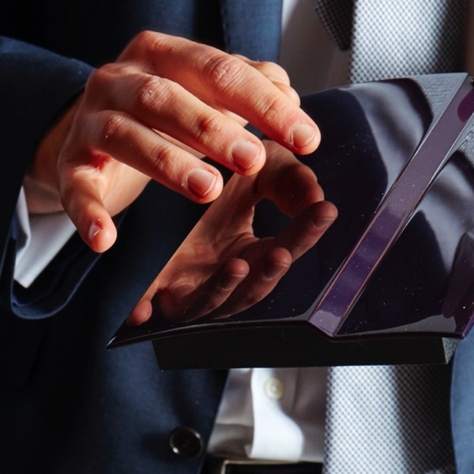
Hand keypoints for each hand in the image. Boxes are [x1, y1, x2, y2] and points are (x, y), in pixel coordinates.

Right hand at [24, 31, 321, 252]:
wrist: (92, 132)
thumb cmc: (163, 112)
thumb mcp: (208, 96)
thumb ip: (252, 94)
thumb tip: (291, 98)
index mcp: (163, 55)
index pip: (218, 69)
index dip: (264, 104)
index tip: (305, 139)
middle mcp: (120, 79)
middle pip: (164, 98)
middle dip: (212, 128)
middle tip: (253, 160)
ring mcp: (89, 121)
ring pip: (124, 136)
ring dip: (166, 162)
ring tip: (207, 189)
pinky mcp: (70, 164)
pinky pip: (76, 188)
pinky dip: (89, 214)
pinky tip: (107, 239)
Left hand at [128, 141, 336, 326]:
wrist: (149, 169)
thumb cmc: (204, 177)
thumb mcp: (253, 170)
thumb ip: (287, 179)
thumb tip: (317, 198)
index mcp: (250, 255)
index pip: (285, 248)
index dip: (305, 233)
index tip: (324, 210)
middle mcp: (222, 277)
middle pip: (252, 286)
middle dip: (269, 273)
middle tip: (284, 253)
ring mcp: (188, 286)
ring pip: (213, 300)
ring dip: (230, 288)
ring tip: (239, 265)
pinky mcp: (151, 288)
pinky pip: (159, 304)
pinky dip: (168, 301)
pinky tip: (174, 295)